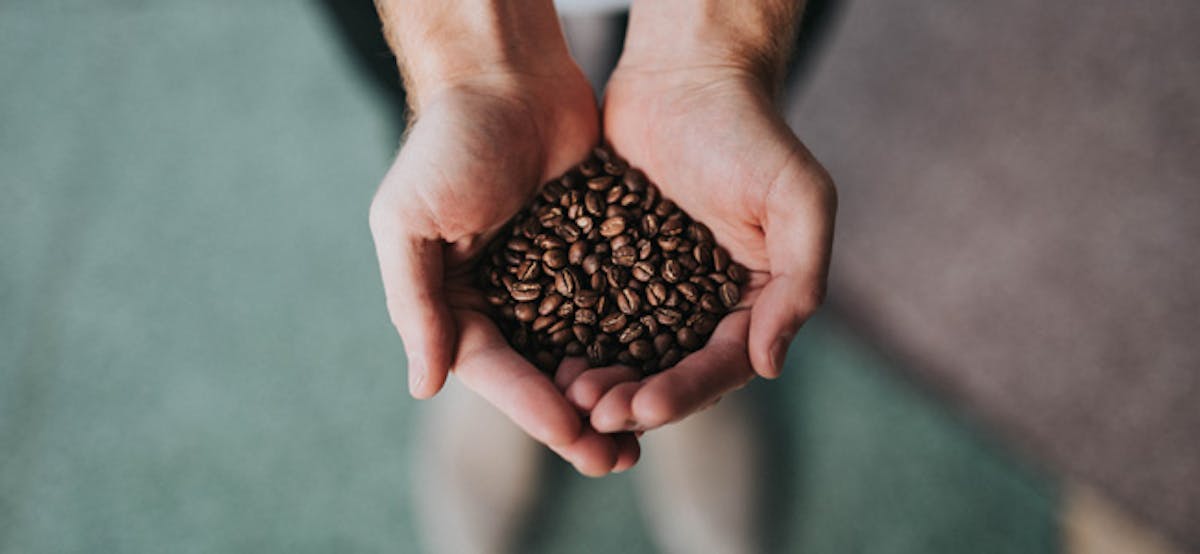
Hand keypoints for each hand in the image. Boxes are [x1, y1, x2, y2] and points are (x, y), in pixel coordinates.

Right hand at [368, 68, 638, 475]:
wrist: (506, 73)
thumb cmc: (449, 142)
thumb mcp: (410, 221)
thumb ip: (415, 304)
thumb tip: (423, 386)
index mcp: (454, 299)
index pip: (496, 370)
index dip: (535, 408)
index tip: (577, 438)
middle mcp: (501, 297)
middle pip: (542, 373)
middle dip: (579, 419)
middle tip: (619, 459)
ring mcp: (550, 277)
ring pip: (583, 350)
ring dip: (611, 390)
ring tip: (647, 429)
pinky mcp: (592, 250)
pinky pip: (614, 306)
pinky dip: (634, 340)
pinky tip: (666, 367)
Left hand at [561, 61, 835, 432]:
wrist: (686, 75)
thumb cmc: (750, 131)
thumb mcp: (799, 200)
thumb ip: (799, 283)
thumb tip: (770, 366)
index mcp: (752, 300)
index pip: (721, 364)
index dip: (684, 393)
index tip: (644, 408)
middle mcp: (703, 304)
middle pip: (668, 371)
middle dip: (635, 400)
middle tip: (595, 412)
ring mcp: (653, 287)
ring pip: (625, 352)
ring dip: (601, 381)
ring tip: (568, 394)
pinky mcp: (609, 263)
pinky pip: (588, 312)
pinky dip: (571, 339)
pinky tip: (545, 355)